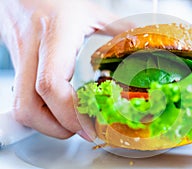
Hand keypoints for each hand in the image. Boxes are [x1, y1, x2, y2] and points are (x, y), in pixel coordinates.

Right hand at [0, 0, 130, 139]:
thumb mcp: (92, 12)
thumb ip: (119, 29)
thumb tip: (142, 45)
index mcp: (55, 34)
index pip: (51, 84)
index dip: (69, 113)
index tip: (88, 124)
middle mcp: (32, 49)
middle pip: (30, 106)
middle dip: (56, 127)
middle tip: (80, 129)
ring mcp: (20, 59)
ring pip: (20, 107)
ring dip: (45, 123)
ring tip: (69, 122)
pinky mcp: (17, 65)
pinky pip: (20, 98)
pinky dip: (38, 112)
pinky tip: (56, 108)